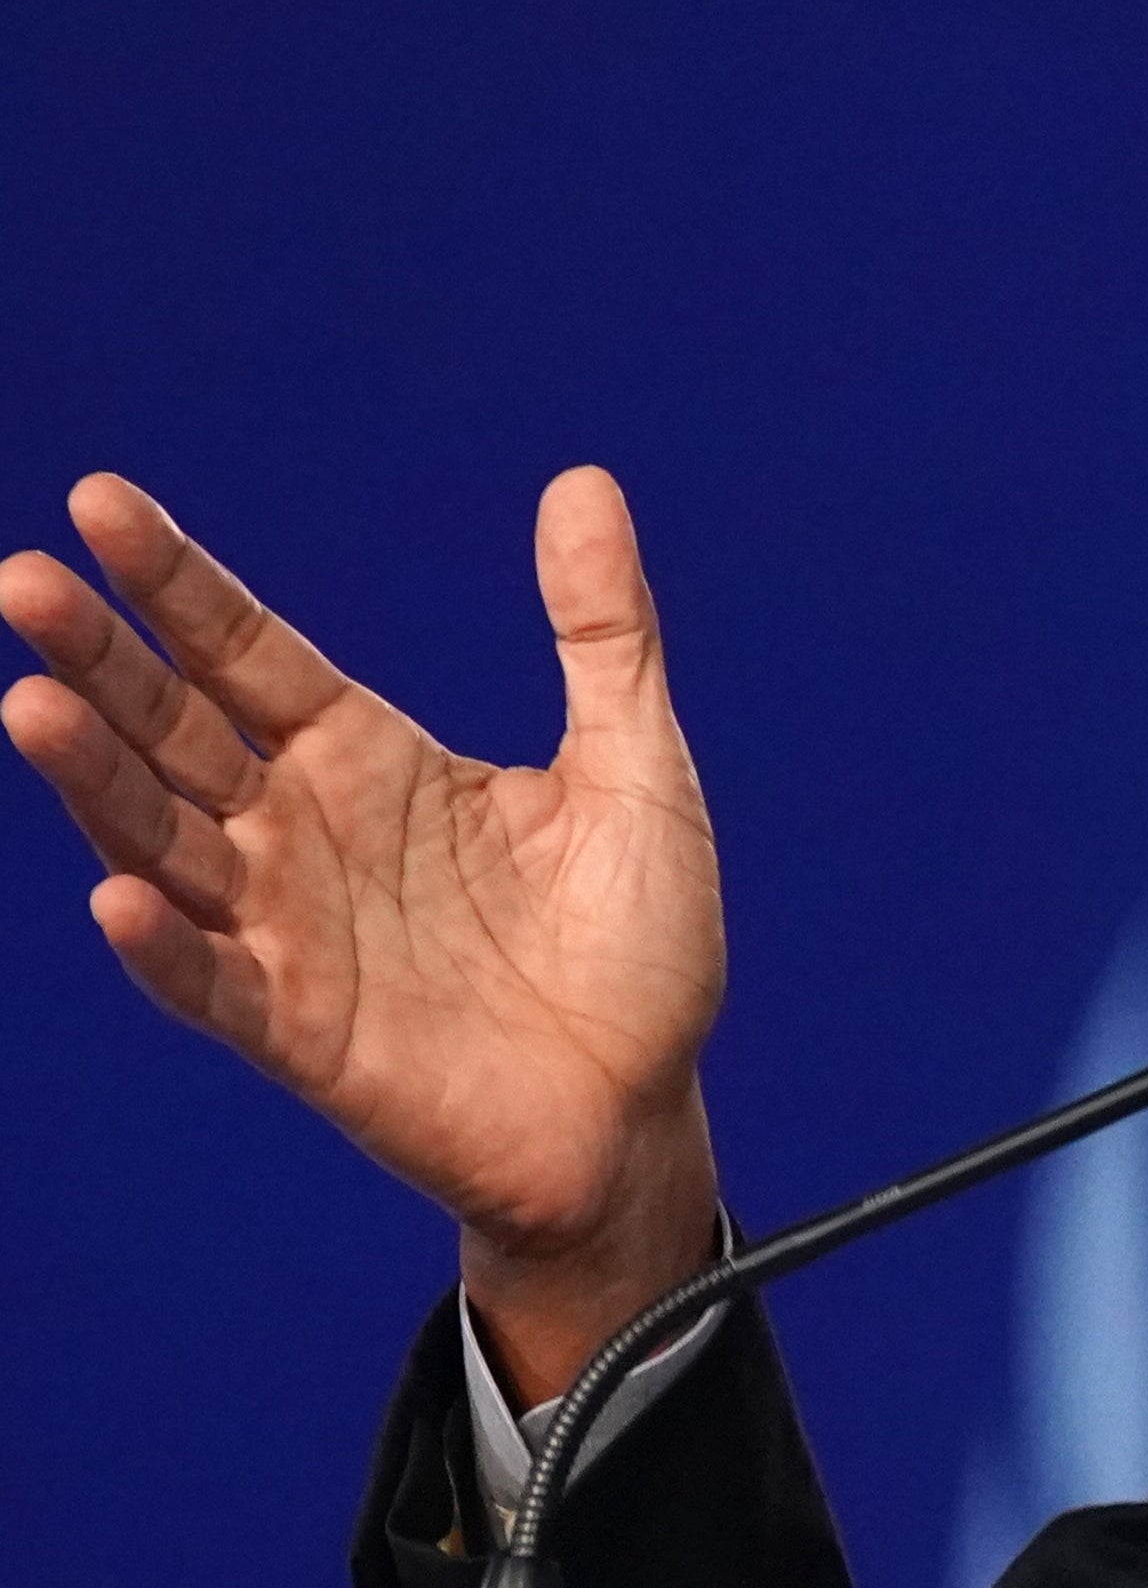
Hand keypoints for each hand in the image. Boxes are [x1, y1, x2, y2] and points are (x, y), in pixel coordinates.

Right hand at [1, 469, 724, 1394]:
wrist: (645, 1106)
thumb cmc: (637, 942)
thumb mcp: (635, 764)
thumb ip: (604, 632)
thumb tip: (583, 481)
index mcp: (372, 759)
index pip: (248, 651)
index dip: (177, 582)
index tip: (99, 501)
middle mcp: (306, 835)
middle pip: (177, 730)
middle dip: (100, 658)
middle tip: (21, 578)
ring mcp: (291, 935)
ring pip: (163, 844)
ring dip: (96, 782)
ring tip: (31, 703)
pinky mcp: (303, 1035)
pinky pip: (213, 985)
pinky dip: (163, 946)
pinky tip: (117, 897)